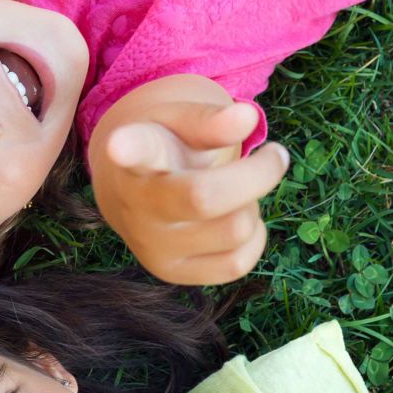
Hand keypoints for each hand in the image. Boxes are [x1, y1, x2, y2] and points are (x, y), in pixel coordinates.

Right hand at [90, 99, 289, 285]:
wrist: (130, 191)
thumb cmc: (164, 147)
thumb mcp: (180, 121)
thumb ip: (210, 120)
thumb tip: (248, 118)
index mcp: (134, 155)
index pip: (132, 151)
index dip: (127, 148)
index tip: (119, 144)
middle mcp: (136, 205)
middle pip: (205, 198)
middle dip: (258, 173)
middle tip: (274, 154)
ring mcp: (151, 247)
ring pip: (235, 230)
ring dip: (251, 206)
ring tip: (236, 192)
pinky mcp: (172, 274)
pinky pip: (236, 265)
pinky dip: (252, 239)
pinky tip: (236, 218)